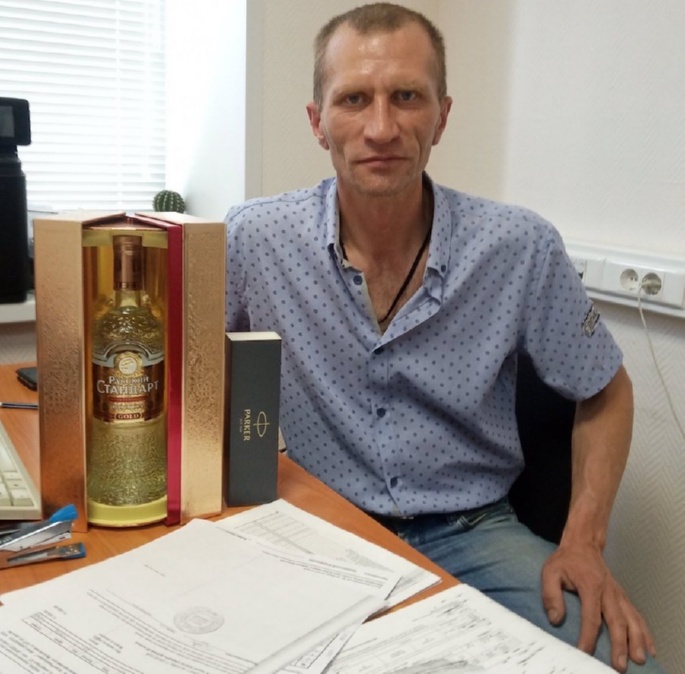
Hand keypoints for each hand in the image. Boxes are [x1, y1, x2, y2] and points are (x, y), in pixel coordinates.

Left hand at [541, 543, 655, 671]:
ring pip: (632, 619)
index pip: (591, 616)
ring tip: (639, 659)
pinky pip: (636, 615)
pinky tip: (649, 647)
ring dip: (636, 640)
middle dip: (619, 644)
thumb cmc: (565, 561)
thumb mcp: (550, 572)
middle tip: (619, 665)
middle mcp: (608, 591)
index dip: (588, 636)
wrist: (583, 544)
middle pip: (617, 621)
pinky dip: (644, 632)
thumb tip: (555, 619)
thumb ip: (550, 595)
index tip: (584, 652)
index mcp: (590, 585)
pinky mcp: (623, 597)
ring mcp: (618, 594)